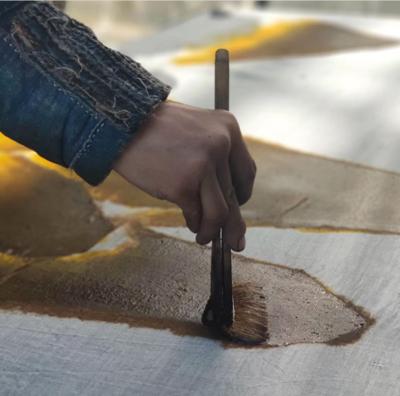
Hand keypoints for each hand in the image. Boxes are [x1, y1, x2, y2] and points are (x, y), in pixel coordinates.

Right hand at [113, 101, 255, 251]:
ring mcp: (203, 164)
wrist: (121, 123)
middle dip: (235, 224)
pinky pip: (196, 214)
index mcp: (228, 128)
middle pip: (235, 196)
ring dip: (213, 230)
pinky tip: (190, 224)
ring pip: (220, 212)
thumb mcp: (196, 128)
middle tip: (236, 241)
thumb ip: (214, 154)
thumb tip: (225, 196)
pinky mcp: (183, 184)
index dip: (242, 195)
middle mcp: (221, 144)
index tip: (235, 206)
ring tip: (205, 237)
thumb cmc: (155, 129)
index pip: (247, 172)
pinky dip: (194, 223)